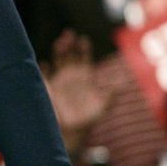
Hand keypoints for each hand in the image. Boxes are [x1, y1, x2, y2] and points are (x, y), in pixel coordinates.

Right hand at [42, 30, 110, 149]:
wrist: (72, 130)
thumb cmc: (88, 118)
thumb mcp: (103, 106)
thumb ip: (112, 94)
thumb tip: (123, 83)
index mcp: (84, 76)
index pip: (83, 56)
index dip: (83, 47)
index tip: (83, 39)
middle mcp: (70, 75)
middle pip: (68, 54)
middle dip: (68, 44)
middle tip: (68, 35)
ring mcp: (58, 80)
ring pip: (56, 60)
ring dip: (57, 51)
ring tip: (60, 43)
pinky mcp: (49, 88)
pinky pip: (44, 76)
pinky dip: (43, 70)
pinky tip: (45, 65)